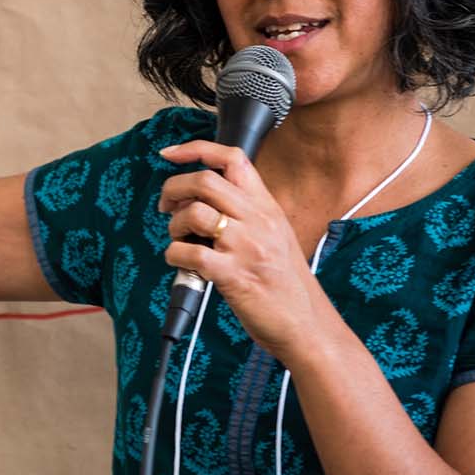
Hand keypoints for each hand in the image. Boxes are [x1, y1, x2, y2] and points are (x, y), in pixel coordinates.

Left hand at [158, 141, 326, 357]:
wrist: (307, 325)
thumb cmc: (285, 284)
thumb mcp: (275, 235)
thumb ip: (245, 213)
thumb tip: (198, 200)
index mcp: (267, 207)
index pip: (233, 159)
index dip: (196, 149)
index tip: (170, 153)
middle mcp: (259, 221)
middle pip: (204, 180)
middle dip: (173, 189)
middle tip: (166, 207)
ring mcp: (247, 247)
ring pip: (194, 213)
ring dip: (174, 226)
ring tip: (180, 241)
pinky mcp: (234, 275)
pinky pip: (189, 253)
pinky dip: (174, 256)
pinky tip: (181, 263)